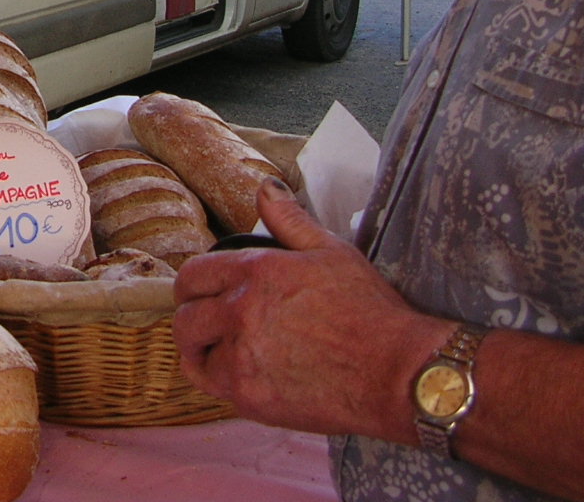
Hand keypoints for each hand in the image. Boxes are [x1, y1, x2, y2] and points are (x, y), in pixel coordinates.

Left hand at [172, 178, 440, 439]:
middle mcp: (240, 311)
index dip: (193, 285)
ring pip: (193, 353)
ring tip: (220, 350)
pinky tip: (239, 372)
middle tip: (209, 324)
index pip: (193, 275)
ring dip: (203, 350)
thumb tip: (265, 187)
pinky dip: (219, 379)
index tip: (200, 294)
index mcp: (256, 272)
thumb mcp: (332, 251)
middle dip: (193, 317)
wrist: (398, 374)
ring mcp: (242, 356)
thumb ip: (290, 220)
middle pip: (185, 316)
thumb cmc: (370, 312)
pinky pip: (213, 385)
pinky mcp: (250, 396)